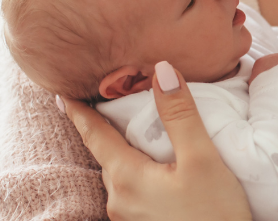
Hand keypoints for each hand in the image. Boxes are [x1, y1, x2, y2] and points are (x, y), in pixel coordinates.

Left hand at [59, 61, 251, 220]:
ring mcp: (129, 218)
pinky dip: (140, 174)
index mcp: (125, 177)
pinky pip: (134, 193)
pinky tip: (160, 172)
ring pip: (122, 176)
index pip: (95, 136)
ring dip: (128, 156)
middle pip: (109, 156)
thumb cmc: (215, 214)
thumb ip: (181, 115)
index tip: (62, 94)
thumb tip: (162, 70)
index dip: (80, 113)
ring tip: (144, 139)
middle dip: (110, 132)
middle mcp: (119, 200)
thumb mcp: (203, 159)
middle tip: (116, 107)